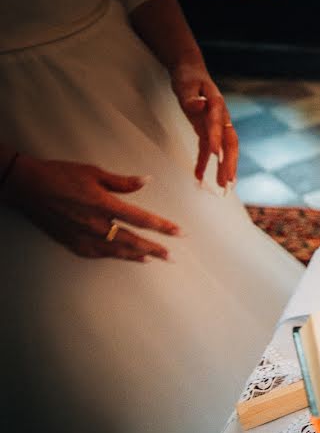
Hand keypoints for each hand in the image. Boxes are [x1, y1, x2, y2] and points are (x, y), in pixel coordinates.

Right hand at [3, 155, 178, 260]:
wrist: (26, 186)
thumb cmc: (60, 175)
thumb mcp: (94, 173)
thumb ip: (123, 182)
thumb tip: (147, 180)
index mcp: (104, 205)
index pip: (141, 219)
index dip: (163, 227)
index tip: (180, 233)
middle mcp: (96, 224)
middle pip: (134, 241)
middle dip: (156, 249)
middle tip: (173, 257)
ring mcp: (84, 236)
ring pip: (118, 251)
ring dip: (139, 255)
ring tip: (156, 259)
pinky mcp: (73, 243)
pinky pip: (100, 254)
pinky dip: (117, 256)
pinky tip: (129, 257)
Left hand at [170, 62, 236, 188]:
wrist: (191, 72)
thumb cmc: (188, 77)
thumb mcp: (185, 84)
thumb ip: (191, 97)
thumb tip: (200, 105)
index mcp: (217, 104)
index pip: (217, 123)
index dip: (217, 139)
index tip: (216, 155)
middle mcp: (221, 117)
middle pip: (230, 143)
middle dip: (230, 163)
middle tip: (228, 181)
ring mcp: (216, 125)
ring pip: (224, 150)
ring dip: (224, 168)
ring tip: (223, 186)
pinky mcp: (208, 130)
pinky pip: (208, 149)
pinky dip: (204, 163)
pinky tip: (198, 176)